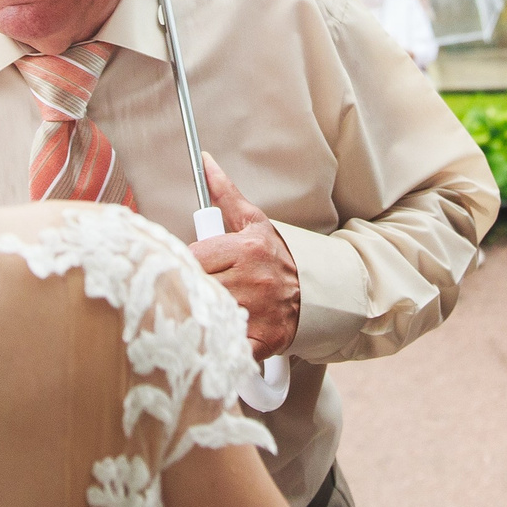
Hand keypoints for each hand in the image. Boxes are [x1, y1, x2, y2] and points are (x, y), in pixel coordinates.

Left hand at [190, 154, 300, 360]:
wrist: (317, 293)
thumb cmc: (279, 257)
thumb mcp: (255, 223)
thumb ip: (226, 194)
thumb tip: (205, 163)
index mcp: (247, 249)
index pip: (194, 256)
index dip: (189, 262)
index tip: (194, 266)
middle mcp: (252, 280)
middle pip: (198, 285)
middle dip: (193, 287)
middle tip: (197, 287)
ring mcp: (257, 312)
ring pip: (207, 313)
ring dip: (202, 312)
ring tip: (207, 308)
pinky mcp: (261, 341)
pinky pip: (226, 343)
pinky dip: (220, 341)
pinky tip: (219, 334)